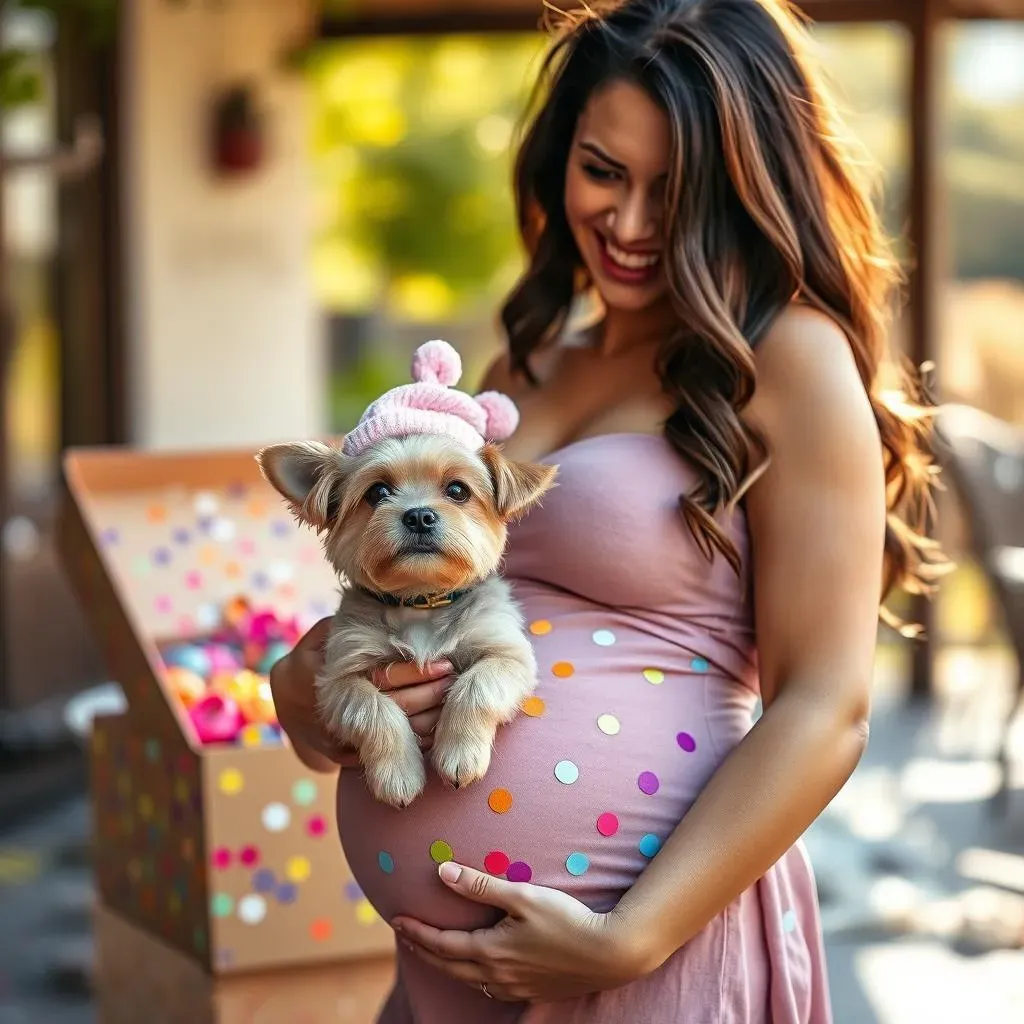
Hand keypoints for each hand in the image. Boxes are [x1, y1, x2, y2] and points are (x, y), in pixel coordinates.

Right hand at [268, 617, 453, 771]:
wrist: (288, 704)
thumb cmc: (314, 655)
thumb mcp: (324, 634)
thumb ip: (351, 625)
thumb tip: (390, 607)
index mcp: (321, 676)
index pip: (380, 679)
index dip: (416, 672)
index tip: (446, 663)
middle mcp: (329, 713)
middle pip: (394, 709)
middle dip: (431, 696)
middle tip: (459, 681)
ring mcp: (338, 740)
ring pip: (396, 737)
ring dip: (431, 721)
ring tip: (457, 701)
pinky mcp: (348, 759)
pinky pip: (391, 753)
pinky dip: (418, 740)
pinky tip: (442, 724)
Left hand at [391, 863, 651, 1002]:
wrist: (609, 953)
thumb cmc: (566, 919)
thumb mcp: (521, 895)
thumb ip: (480, 885)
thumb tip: (442, 872)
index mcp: (490, 951)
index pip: (441, 944)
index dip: (416, 932)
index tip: (396, 920)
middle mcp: (496, 976)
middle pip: (449, 965)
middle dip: (424, 950)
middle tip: (405, 936)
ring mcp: (514, 988)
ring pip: (468, 979)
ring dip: (447, 963)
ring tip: (435, 949)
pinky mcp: (531, 991)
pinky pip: (490, 987)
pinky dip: (472, 975)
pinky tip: (477, 967)